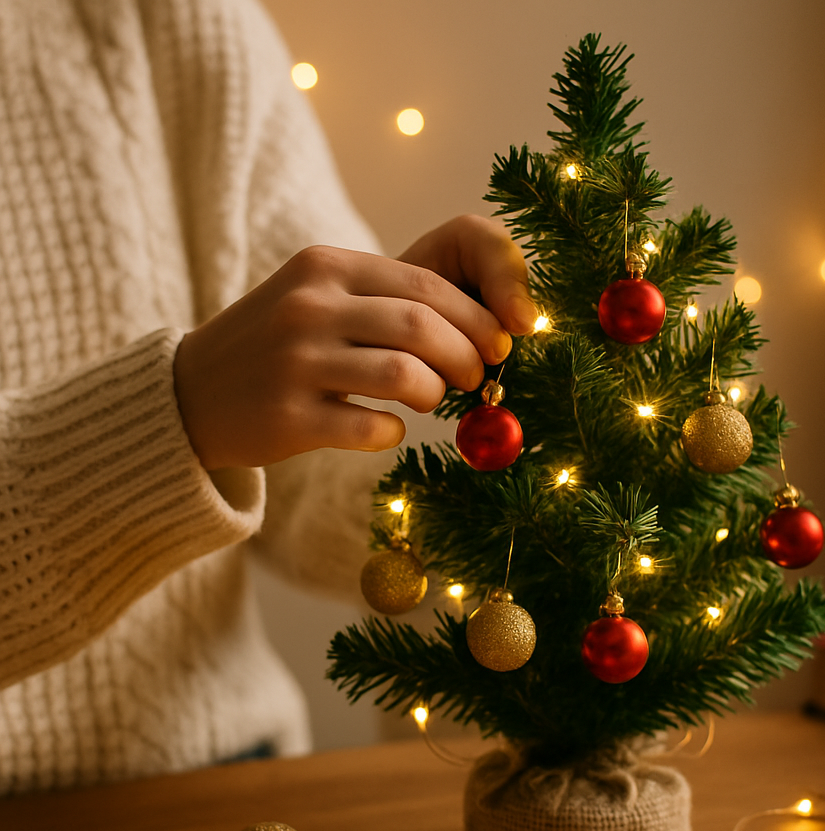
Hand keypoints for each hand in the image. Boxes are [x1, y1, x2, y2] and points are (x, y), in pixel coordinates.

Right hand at [173, 215, 534, 469]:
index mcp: (324, 267)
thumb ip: (381, 300)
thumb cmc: (272, 345)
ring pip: (403, 375)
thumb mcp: (314, 299)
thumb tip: (473, 328)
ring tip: (431, 400)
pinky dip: (393, 431)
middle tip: (475, 378)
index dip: (475, 317)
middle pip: (423, 327)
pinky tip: (386, 429)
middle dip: (467, 357)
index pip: (425, 284)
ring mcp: (295, 363)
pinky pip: (371, 427)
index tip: (497, 343)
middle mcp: (309, 307)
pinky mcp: (287, 418)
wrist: (188, 394)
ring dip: (434, 393)